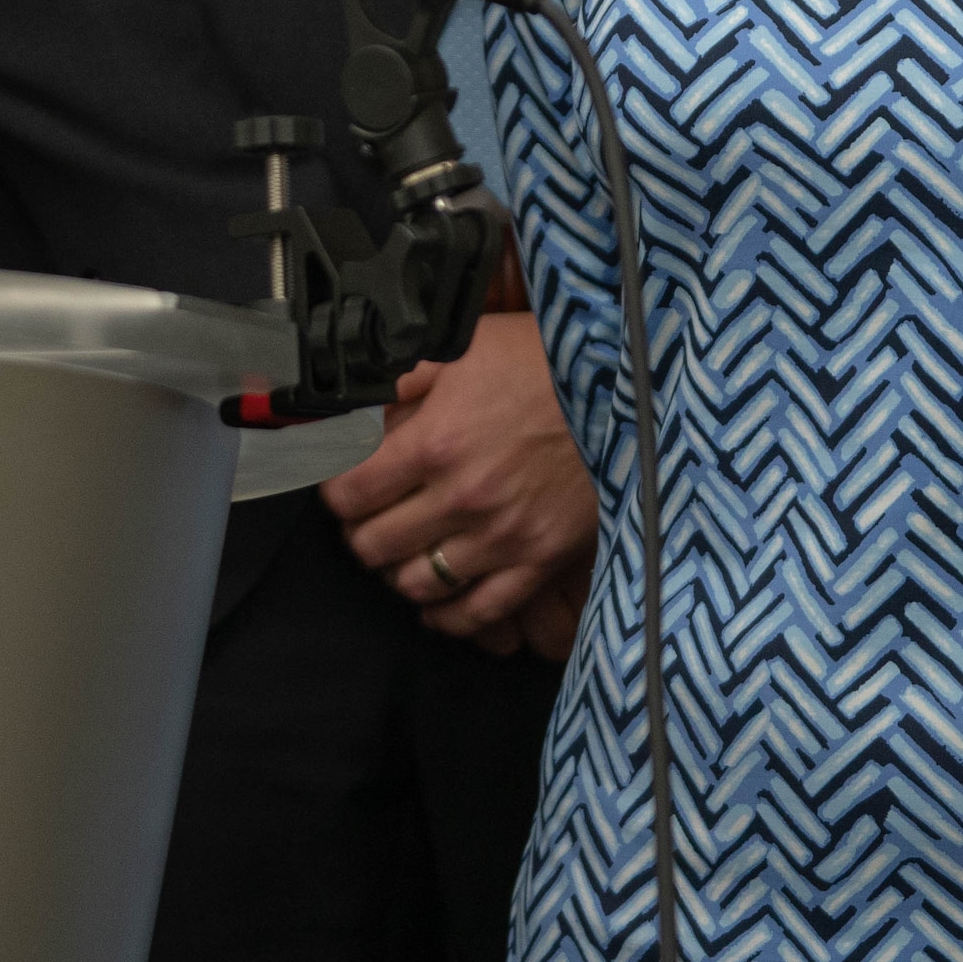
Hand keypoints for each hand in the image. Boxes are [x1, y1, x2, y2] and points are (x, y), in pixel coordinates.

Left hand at [319, 307, 594, 649]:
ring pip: (416, 584)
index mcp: (434, 443)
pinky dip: (448, 613)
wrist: (628, 391)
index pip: (347, 494)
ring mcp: (503, 538)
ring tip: (402, 549)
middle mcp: (463, 499)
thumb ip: (399, 375)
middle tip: (368, 517)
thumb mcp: (461, 348)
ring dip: (397, 570)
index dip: (334, 491)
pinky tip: (437, 599)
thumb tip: (346, 397)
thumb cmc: (544, 364)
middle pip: (373, 546)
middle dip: (359, 531)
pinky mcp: (541, 562)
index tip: (341, 483)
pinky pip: (478, 612)